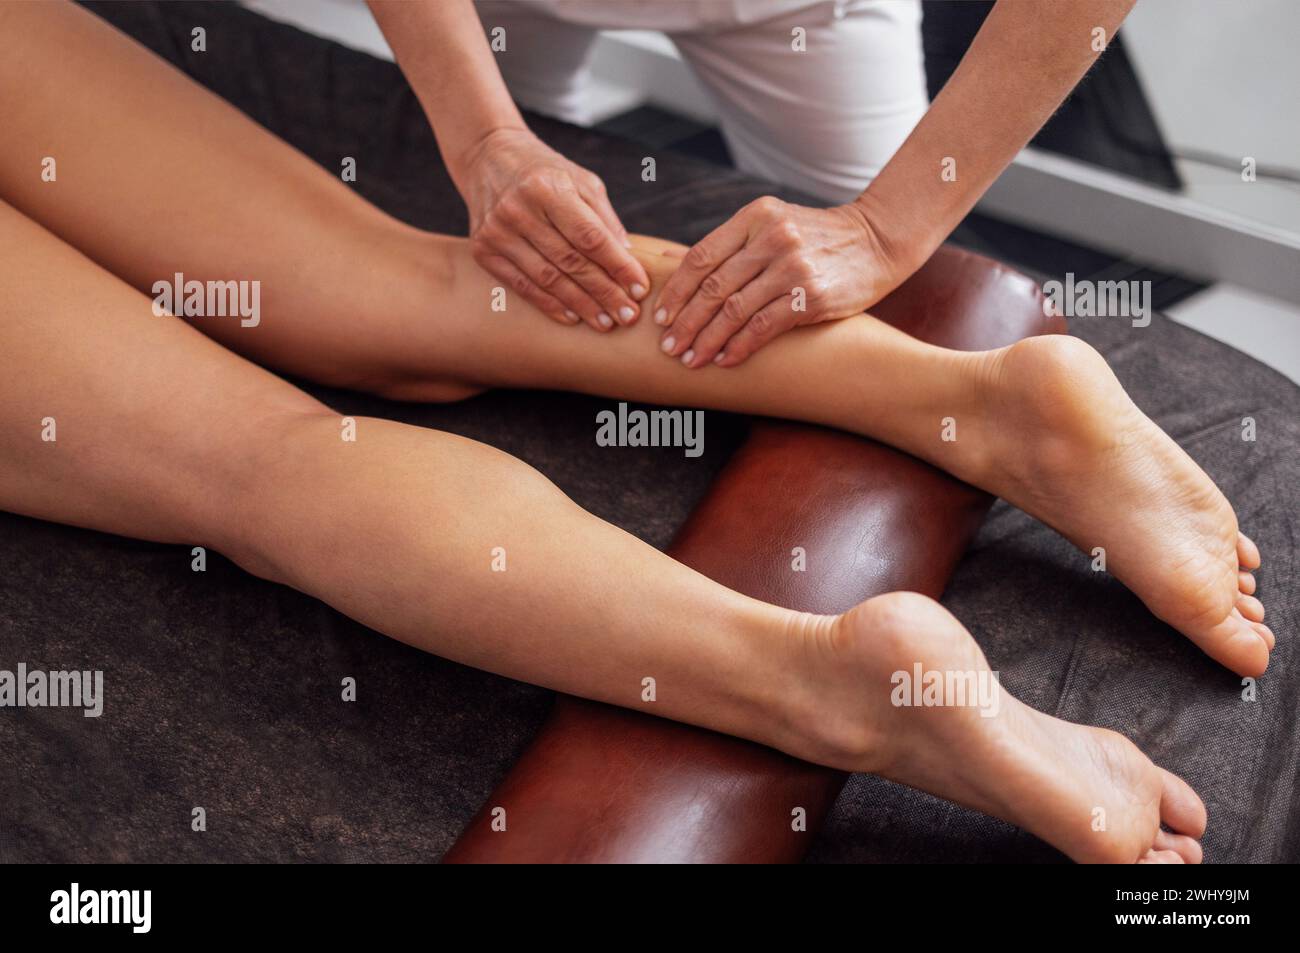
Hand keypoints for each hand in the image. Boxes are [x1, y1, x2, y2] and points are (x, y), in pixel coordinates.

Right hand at [459, 128, 648, 330]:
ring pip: (547, 279)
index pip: (590, 236)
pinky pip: (522, 285)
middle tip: (628, 315)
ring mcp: (497, 231)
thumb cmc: (545, 172)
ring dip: (580, 305)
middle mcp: (519, 209)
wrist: (489, 158)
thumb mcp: (581, 181)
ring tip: (605, 322)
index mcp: (548, 188)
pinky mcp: (483, 250)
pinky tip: (572, 317)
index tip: (640, 289)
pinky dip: (549, 304)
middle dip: (604, 292)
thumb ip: (604, 219)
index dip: (618, 266)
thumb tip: (629, 260)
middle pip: (570, 262)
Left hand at [652, 197, 901, 366]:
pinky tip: (725, 360)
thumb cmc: (816, 239)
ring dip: (707, 340)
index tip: (661, 317)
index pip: (702, 256)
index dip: (676, 290)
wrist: (876, 241)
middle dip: (685, 321)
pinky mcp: (811, 295)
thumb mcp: (774, 225)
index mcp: (755, 217)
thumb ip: (733, 245)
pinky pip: (763, 326)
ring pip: (734, 310)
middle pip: (713, 287)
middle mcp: (772, 238)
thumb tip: (672, 265)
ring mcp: (793, 267)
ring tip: (690, 359)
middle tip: (668, 347)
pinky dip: (739, 346)